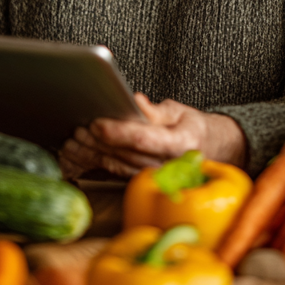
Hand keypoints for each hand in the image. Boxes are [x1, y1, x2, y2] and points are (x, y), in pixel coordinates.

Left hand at [59, 93, 246, 179]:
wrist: (211, 152)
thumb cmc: (194, 129)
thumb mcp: (181, 112)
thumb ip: (156, 110)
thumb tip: (136, 103)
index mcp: (180, 143)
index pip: (144, 139)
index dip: (118, 132)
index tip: (98, 123)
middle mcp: (167, 165)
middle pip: (126, 154)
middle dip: (99, 142)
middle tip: (78, 129)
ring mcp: (155, 176)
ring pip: (117, 166)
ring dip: (92, 154)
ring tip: (73, 140)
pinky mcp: (142, 181)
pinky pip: (115, 173)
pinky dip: (94, 164)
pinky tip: (78, 156)